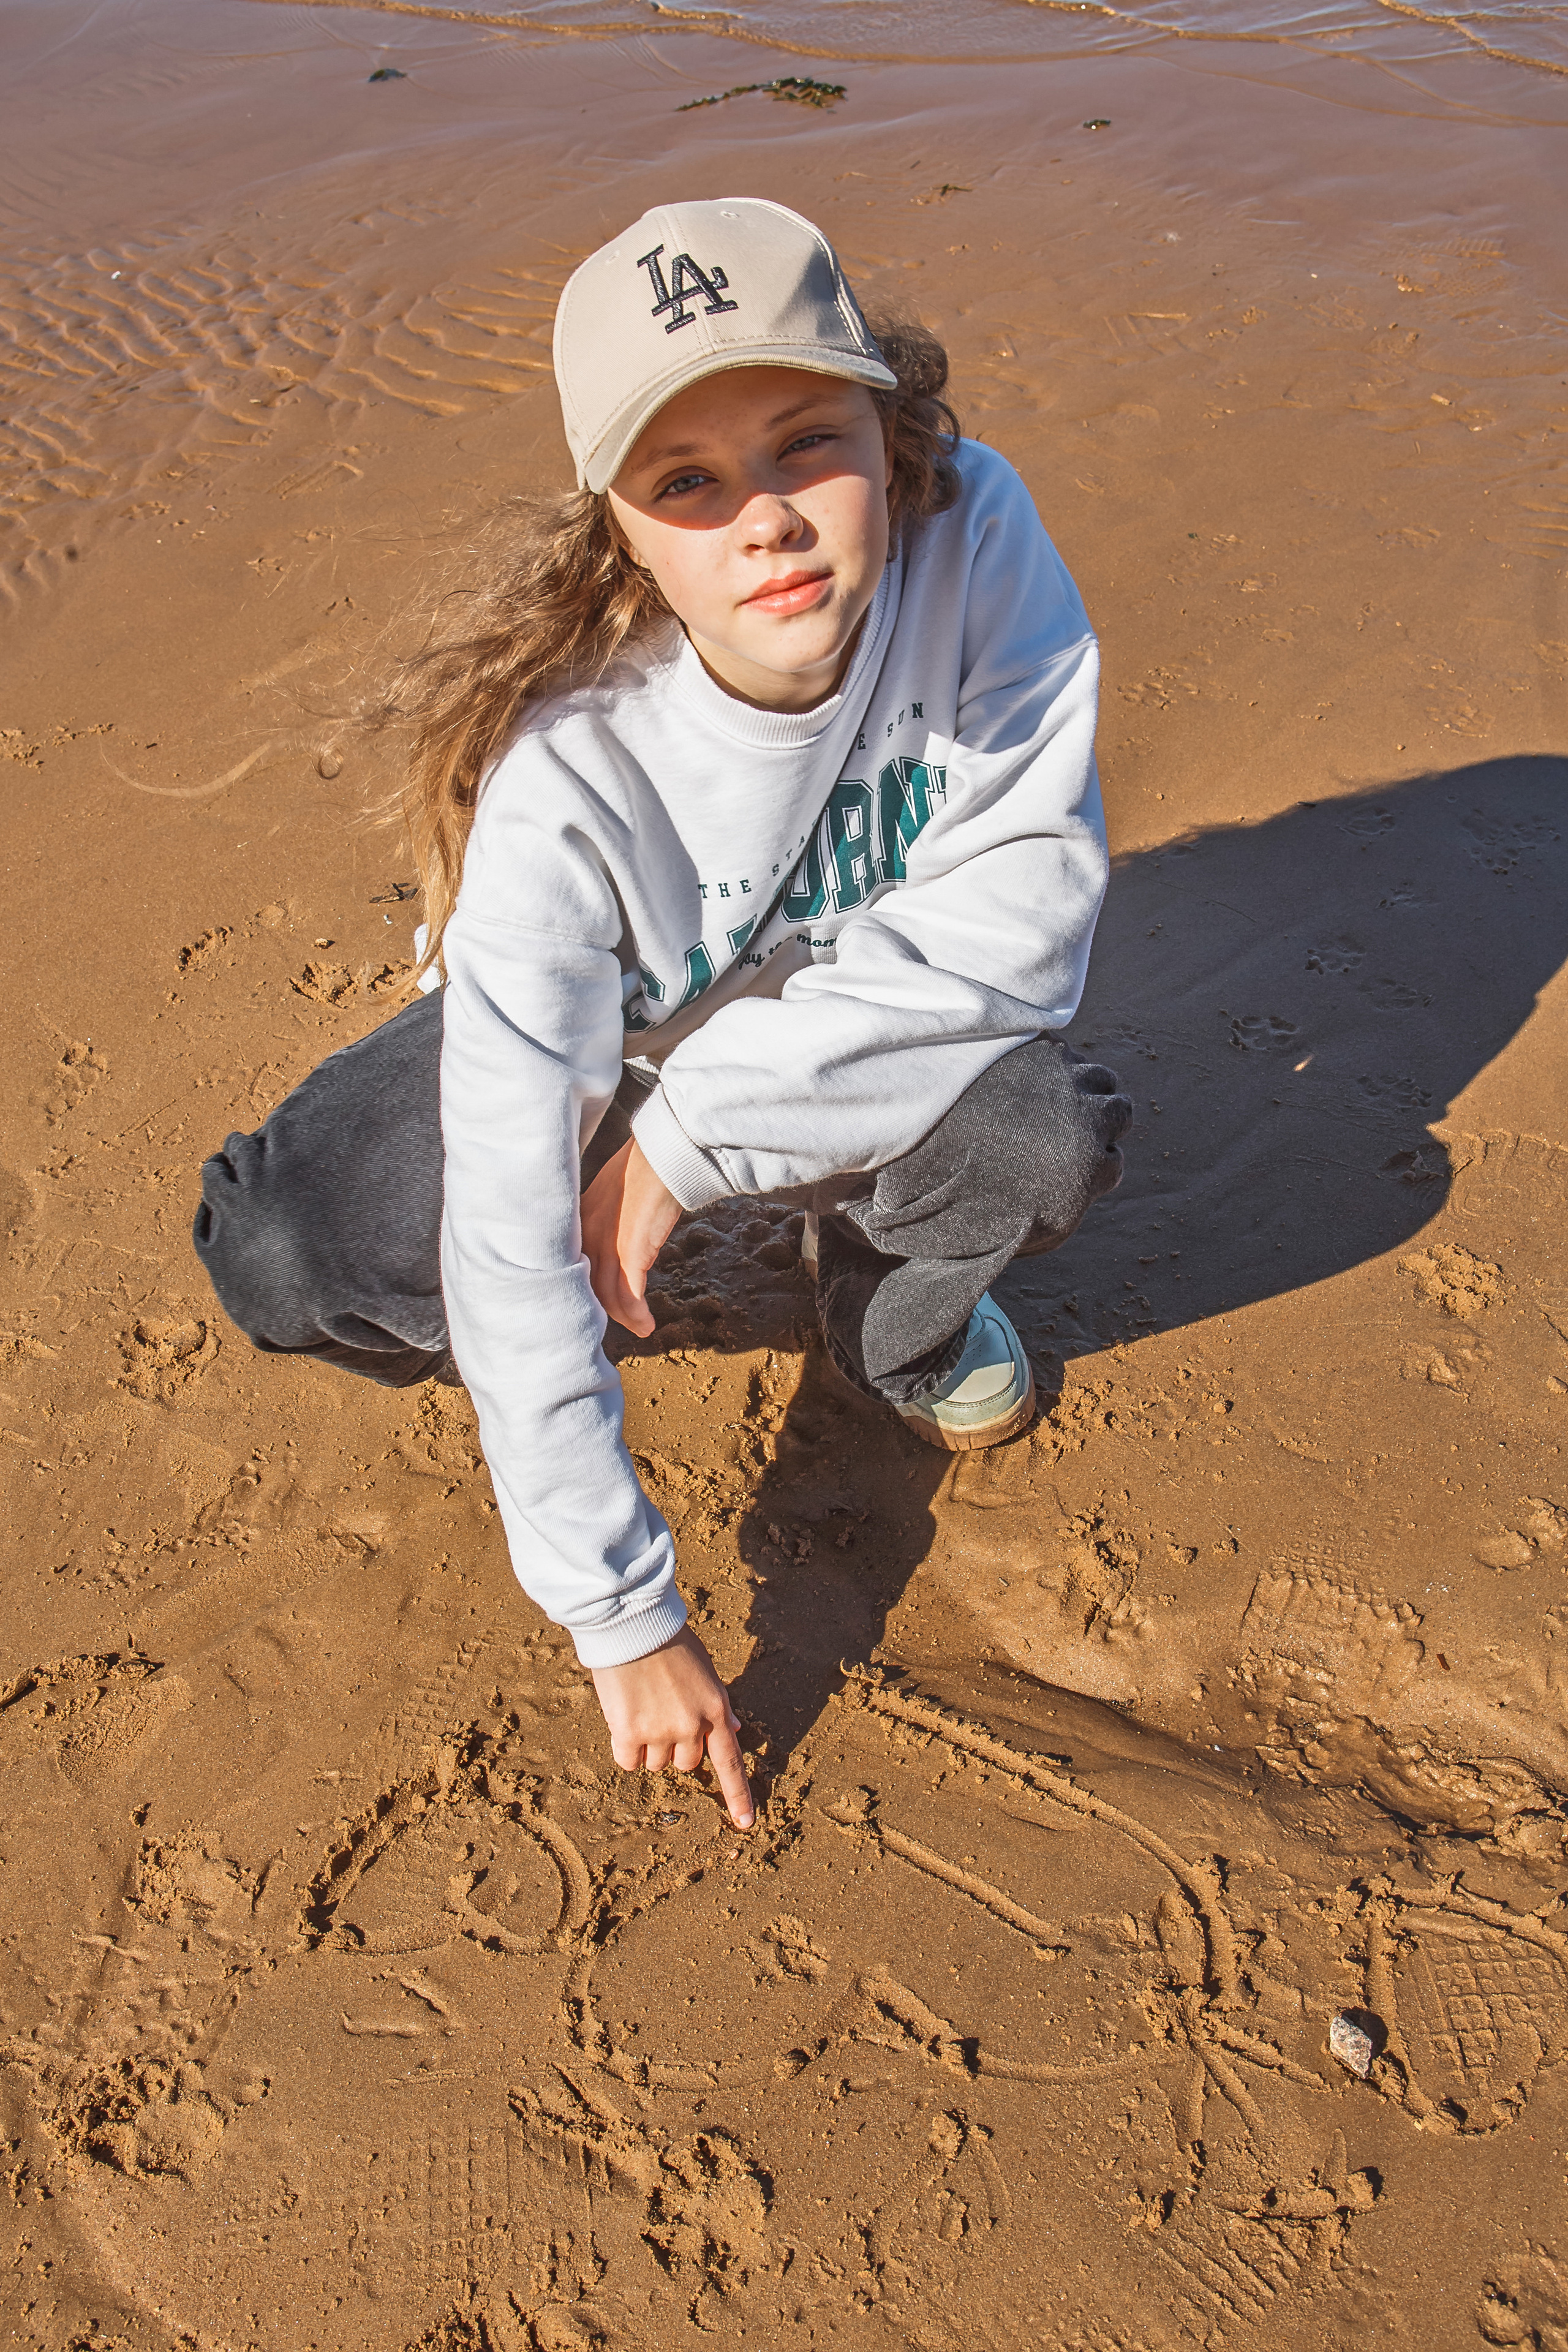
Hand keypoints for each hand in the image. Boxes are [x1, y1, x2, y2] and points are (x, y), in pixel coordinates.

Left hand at [580, 1138, 681, 1335]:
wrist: (663, 1155)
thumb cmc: (645, 1167)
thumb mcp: (613, 1194)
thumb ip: (607, 1218)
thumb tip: (618, 1236)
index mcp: (579, 1220)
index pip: (575, 1265)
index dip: (587, 1287)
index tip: (599, 1302)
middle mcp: (586, 1235)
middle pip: (587, 1285)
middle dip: (603, 1308)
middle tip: (620, 1321)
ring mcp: (606, 1245)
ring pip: (607, 1295)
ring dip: (625, 1318)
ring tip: (639, 1328)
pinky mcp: (631, 1253)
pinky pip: (629, 1295)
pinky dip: (637, 1314)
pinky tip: (646, 1324)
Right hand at [591, 1625, 753, 1828]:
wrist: (632, 1625)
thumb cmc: (668, 1642)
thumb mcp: (705, 1671)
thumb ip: (717, 1704)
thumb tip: (733, 1730)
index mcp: (715, 1709)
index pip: (730, 1762)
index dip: (738, 1796)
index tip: (745, 1823)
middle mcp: (692, 1727)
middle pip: (686, 1762)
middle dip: (675, 1745)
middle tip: (662, 1711)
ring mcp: (660, 1732)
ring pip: (656, 1763)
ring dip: (648, 1745)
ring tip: (642, 1705)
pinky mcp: (628, 1733)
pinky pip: (628, 1760)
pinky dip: (625, 1746)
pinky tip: (624, 1714)